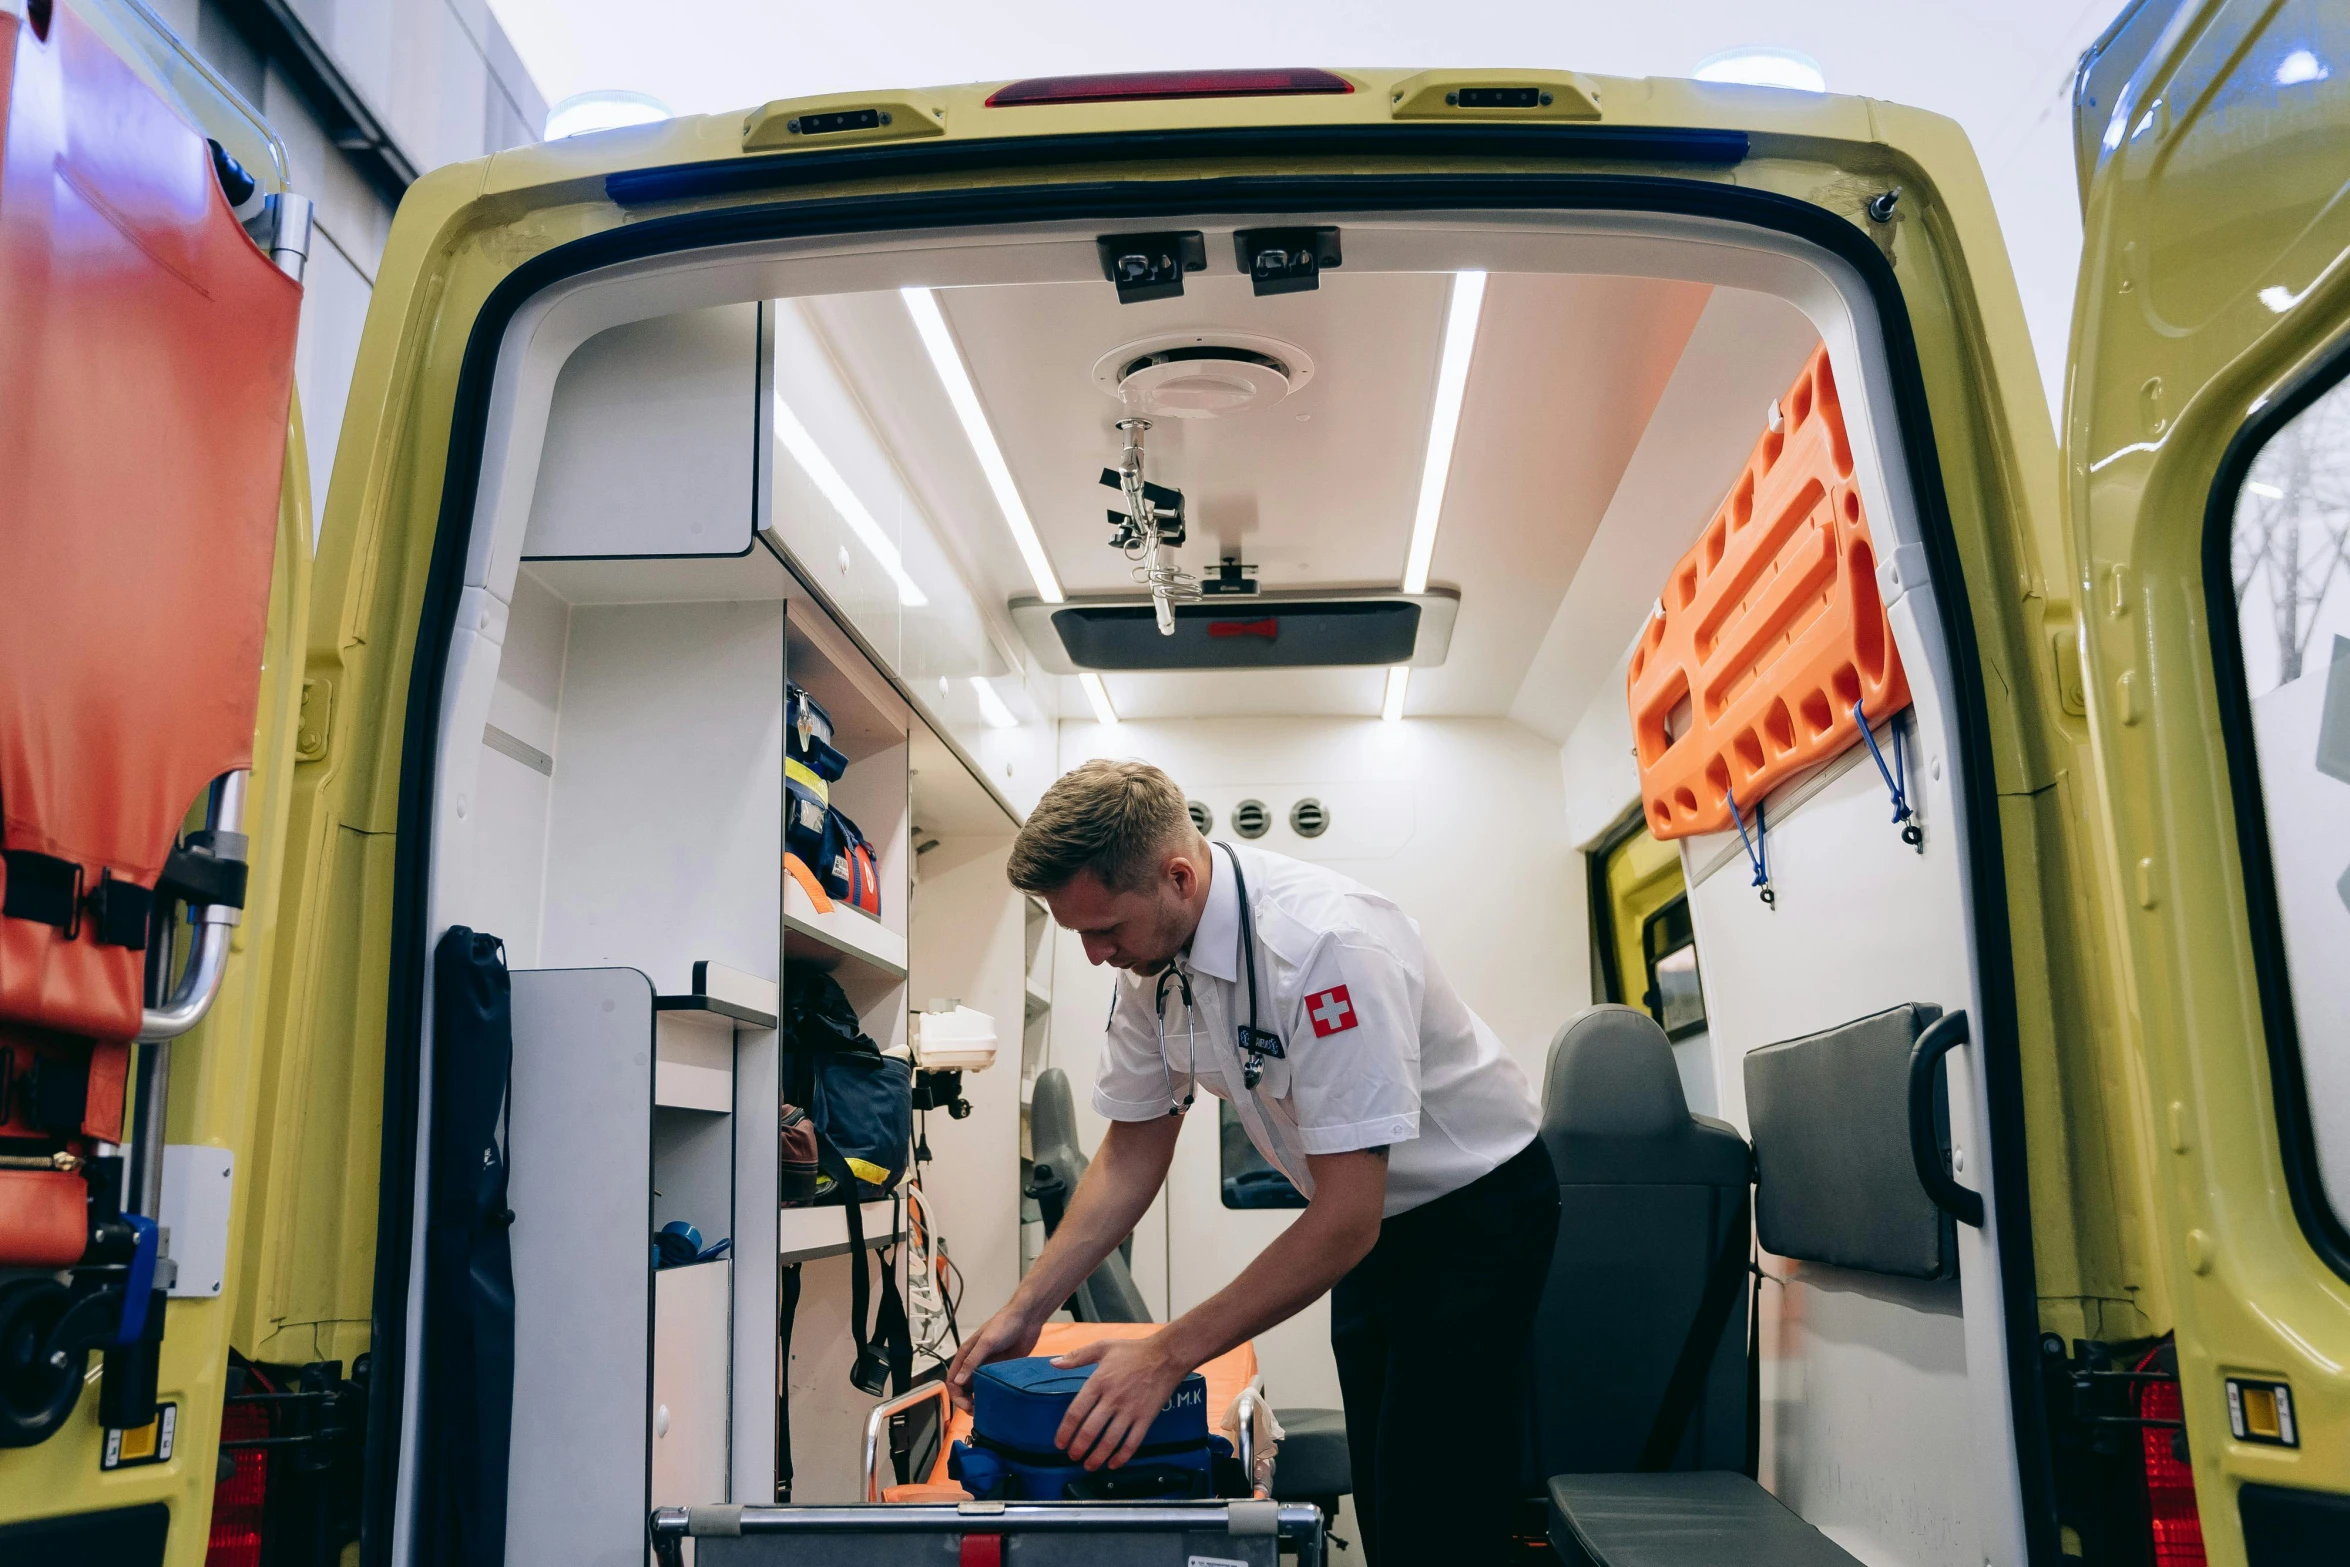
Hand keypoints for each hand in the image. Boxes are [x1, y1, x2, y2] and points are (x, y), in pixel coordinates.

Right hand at [946, 1305, 1042, 1411]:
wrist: (1026, 1320)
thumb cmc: (1004, 1325)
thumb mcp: (986, 1342)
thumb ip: (972, 1361)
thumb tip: (958, 1382)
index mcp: (966, 1355)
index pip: (952, 1380)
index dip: (956, 1396)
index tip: (967, 1406)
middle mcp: (974, 1363)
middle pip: (963, 1388)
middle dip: (966, 1401)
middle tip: (977, 1411)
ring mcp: (987, 1367)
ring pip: (977, 1389)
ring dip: (978, 1400)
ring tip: (987, 1409)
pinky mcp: (1000, 1370)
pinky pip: (992, 1387)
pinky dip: (991, 1396)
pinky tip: (997, 1402)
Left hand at [1051, 1335, 1187, 1470]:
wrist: (1166, 1355)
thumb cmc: (1133, 1350)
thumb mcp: (1102, 1347)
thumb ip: (1076, 1356)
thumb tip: (1054, 1363)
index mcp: (1099, 1381)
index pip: (1076, 1411)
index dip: (1065, 1431)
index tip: (1060, 1443)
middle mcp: (1113, 1398)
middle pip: (1090, 1430)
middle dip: (1079, 1448)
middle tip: (1073, 1457)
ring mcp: (1130, 1410)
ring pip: (1110, 1440)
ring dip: (1097, 1457)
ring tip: (1089, 1465)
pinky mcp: (1146, 1417)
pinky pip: (1133, 1442)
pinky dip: (1122, 1456)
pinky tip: (1113, 1464)